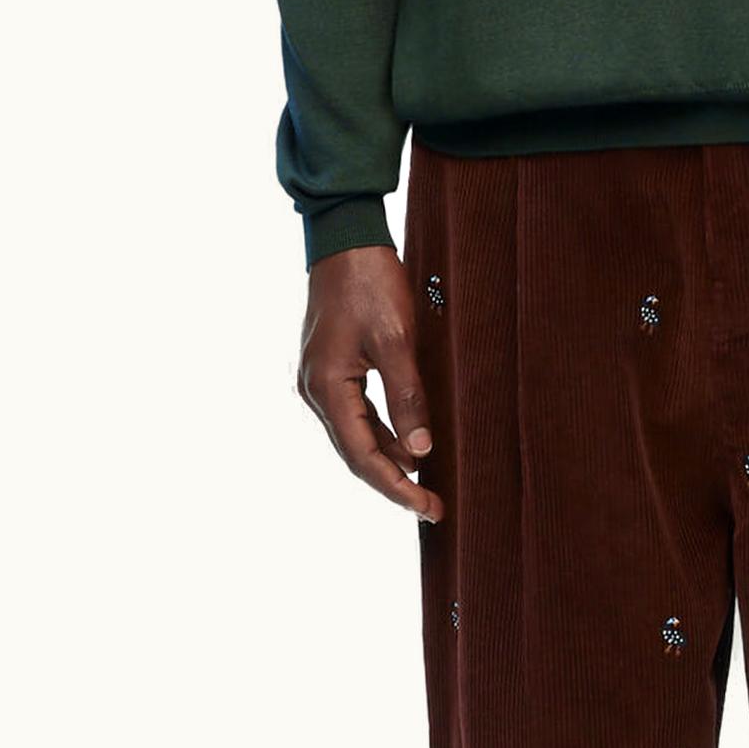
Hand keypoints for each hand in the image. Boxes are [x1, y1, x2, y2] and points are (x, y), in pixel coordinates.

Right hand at [296, 244, 443, 519]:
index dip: (396, 487)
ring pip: (356, 436)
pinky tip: (408, 443)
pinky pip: (356, 414)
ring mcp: (319, 380)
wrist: (346, 239)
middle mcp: (315, 391)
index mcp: (327, 388)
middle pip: (356, 453)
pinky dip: (382, 433)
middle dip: (394, 482)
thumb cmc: (370, 283)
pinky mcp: (330, 369)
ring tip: (426, 483)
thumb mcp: (396, 339)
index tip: (429, 508)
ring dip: (389, 459)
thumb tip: (421, 451)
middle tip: (433, 508)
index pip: (363, 456)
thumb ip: (408, 396)